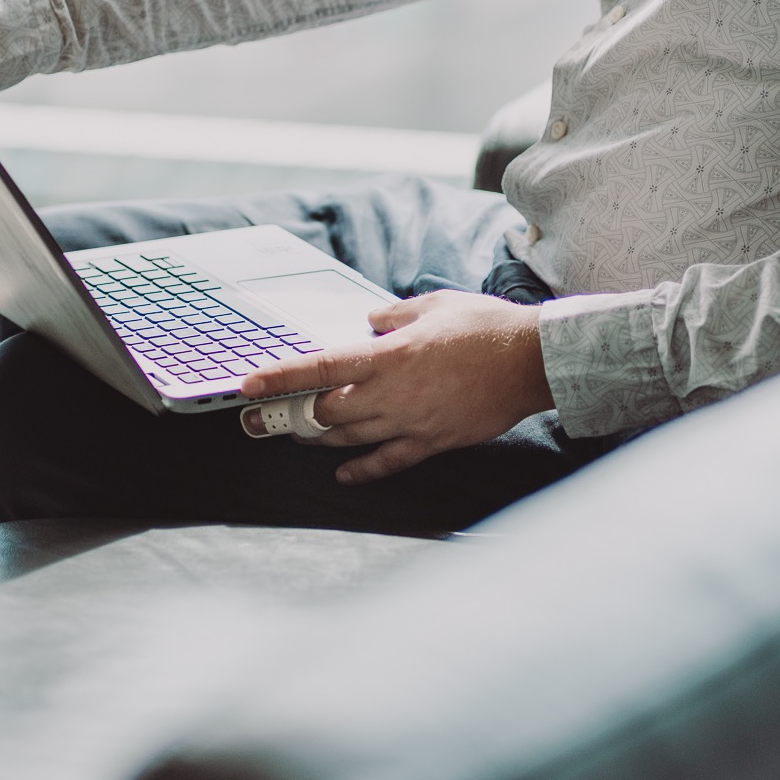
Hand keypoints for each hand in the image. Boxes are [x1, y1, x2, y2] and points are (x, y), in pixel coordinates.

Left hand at [240, 289, 552, 484]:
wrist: (531, 361)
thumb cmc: (485, 327)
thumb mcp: (434, 304)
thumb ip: (395, 315)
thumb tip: (371, 322)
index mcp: (390, 354)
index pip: (321, 367)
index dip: (280, 377)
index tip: (248, 386)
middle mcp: (393, 393)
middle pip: (327, 412)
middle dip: (294, 415)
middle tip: (269, 417)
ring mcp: (412, 422)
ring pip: (351, 439)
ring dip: (320, 439)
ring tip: (300, 435)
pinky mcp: (433, 442)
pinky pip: (388, 463)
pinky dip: (362, 471)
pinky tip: (344, 474)